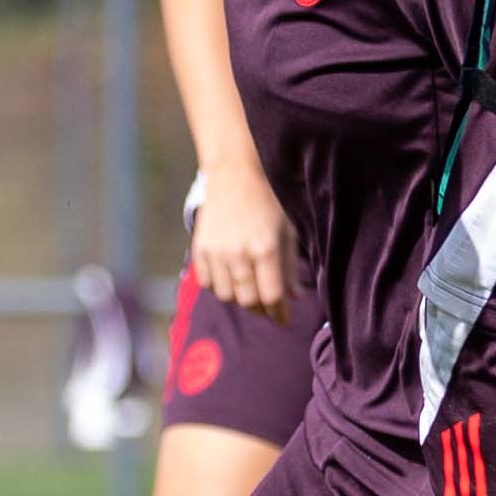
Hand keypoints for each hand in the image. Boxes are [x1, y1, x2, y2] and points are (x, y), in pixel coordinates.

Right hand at [186, 163, 294, 318]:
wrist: (235, 175)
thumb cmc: (268, 202)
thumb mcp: (288, 231)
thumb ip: (290, 266)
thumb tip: (295, 297)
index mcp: (265, 248)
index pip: (272, 296)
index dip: (280, 313)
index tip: (284, 320)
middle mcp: (238, 254)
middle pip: (248, 301)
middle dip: (261, 309)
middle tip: (268, 307)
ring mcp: (216, 252)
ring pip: (227, 296)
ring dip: (240, 299)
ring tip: (250, 291)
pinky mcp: (200, 248)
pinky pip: (207, 283)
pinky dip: (220, 287)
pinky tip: (231, 278)